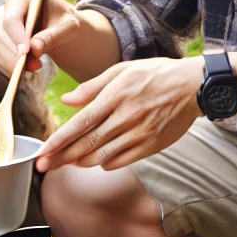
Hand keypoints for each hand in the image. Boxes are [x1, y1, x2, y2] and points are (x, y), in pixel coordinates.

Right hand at [0, 0, 79, 75]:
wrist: (58, 29)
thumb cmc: (62, 22)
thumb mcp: (67, 26)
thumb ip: (52, 35)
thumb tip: (35, 48)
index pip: (11, 18)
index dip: (16, 36)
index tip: (26, 52)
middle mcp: (3, 11)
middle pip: (1, 35)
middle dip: (16, 55)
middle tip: (35, 66)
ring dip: (14, 63)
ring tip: (36, 67)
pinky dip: (10, 68)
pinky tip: (26, 71)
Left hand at [37, 57, 202, 172]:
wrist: (193, 86)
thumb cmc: (154, 74)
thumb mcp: (122, 70)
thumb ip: (92, 86)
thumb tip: (66, 100)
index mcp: (116, 96)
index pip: (81, 123)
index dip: (59, 139)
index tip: (42, 151)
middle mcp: (126, 117)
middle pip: (88, 143)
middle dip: (62, 157)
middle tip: (43, 166)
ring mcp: (140, 133)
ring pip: (103, 155)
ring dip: (81, 161)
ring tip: (65, 163)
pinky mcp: (152, 145)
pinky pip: (123, 161)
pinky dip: (105, 163)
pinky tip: (95, 161)